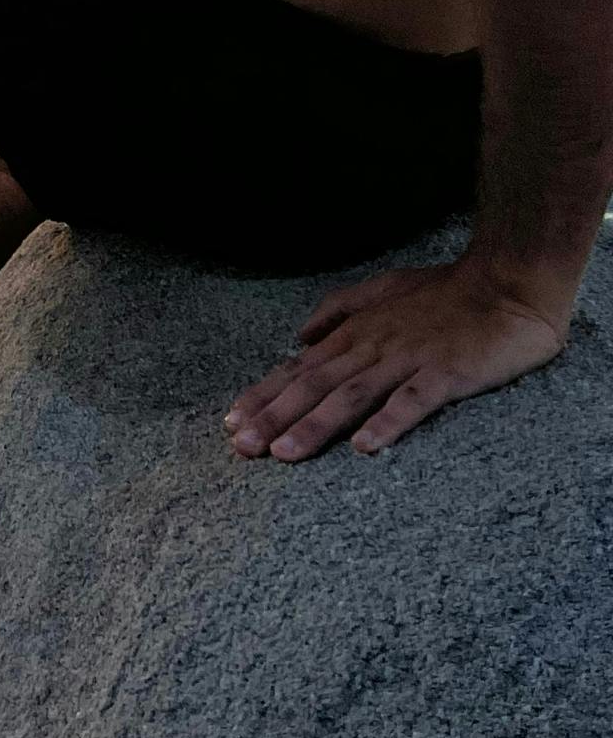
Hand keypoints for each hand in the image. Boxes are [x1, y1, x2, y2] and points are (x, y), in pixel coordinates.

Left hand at [224, 256, 570, 460]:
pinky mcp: (445, 373)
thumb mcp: (383, 289)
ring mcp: (407, 359)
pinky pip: (411, 400)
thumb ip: (340, 310)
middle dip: (274, 417)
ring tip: (285, 454)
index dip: (265, 395)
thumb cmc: (446, 290)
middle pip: (314, 385)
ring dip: (315, 425)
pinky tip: (366, 447)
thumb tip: (301, 334)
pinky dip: (387, 423)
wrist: (506, 283)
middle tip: (242, 447)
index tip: (231, 422)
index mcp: (356, 333)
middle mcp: (372, 346)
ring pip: (351, 396)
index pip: (300, 368)